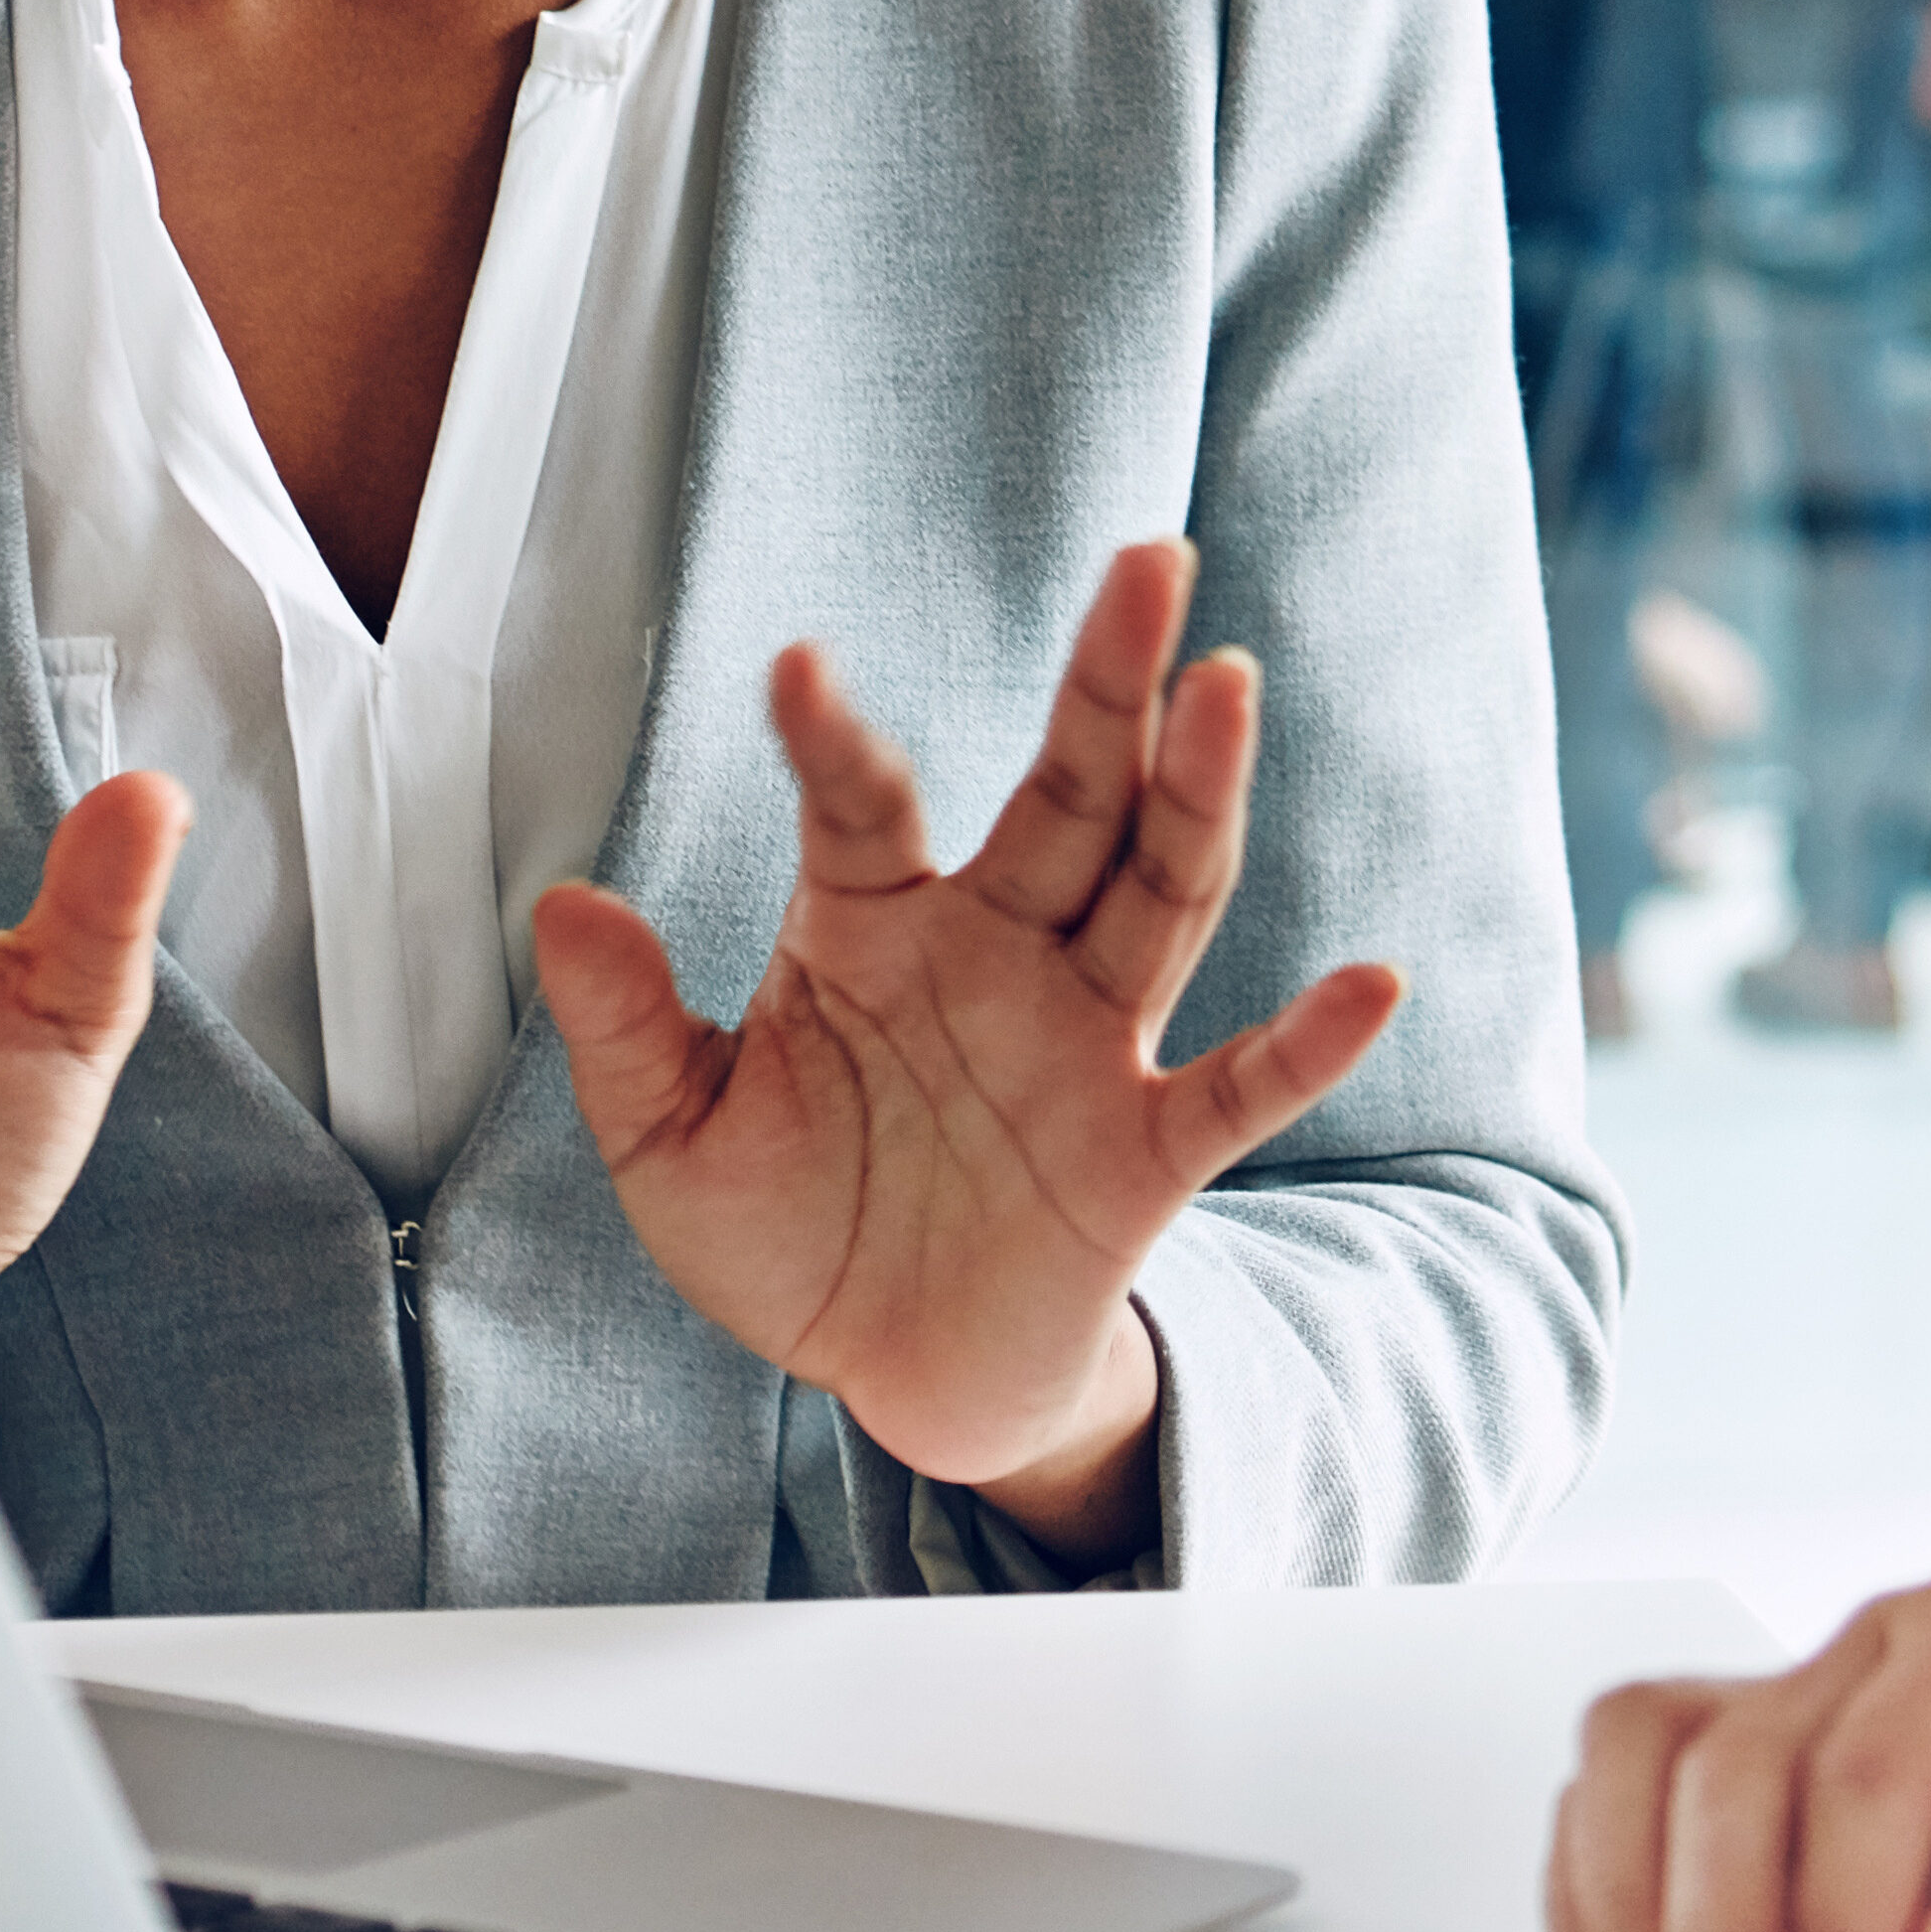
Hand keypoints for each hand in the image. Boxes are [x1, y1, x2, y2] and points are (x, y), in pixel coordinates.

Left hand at [530, 543, 1399, 1560]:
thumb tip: (557, 908)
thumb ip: (628, 1030)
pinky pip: (1238, 1087)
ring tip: (1227, 685)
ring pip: (1159, 895)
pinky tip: (1373, 984)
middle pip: (1071, 796)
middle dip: (1109, 682)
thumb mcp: (674, 1142)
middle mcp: (1000, 953)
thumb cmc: (790, 1226)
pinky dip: (1308, 1043)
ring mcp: (1085, 1042)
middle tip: (1151, 558)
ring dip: (1199, 793)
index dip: (830, 741)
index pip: (864, 806)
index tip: (794, 669)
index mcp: (876, 928)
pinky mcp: (1144, 1151)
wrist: (892, 1373)